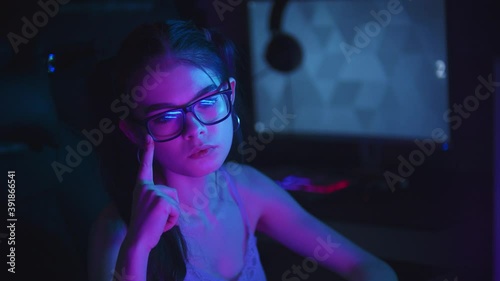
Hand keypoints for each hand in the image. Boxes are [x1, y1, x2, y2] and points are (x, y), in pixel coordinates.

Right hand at [126, 135, 179, 250]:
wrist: (137, 241)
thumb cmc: (144, 228)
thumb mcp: (148, 208)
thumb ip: (156, 198)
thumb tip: (169, 199)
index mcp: (141, 187)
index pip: (145, 167)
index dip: (148, 151)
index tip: (148, 137)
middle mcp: (146, 187)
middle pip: (172, 193)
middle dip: (170, 209)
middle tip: (154, 220)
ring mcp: (153, 193)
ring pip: (175, 202)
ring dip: (172, 216)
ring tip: (158, 222)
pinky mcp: (162, 201)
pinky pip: (177, 210)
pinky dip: (172, 221)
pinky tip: (161, 225)